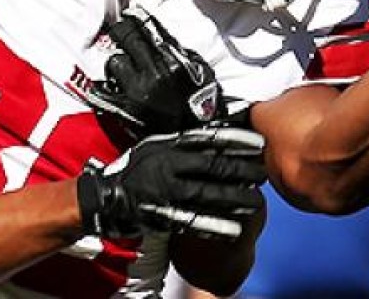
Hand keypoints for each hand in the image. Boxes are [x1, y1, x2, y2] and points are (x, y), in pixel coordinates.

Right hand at [77, 126, 265, 239]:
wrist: (106, 196)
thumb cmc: (135, 169)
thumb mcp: (154, 146)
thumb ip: (180, 143)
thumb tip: (214, 137)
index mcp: (167, 146)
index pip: (207, 140)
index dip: (234, 141)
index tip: (257, 144)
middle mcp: (167, 167)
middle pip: (212, 168)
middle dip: (241, 171)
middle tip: (262, 173)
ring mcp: (165, 192)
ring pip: (206, 195)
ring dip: (233, 199)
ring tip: (255, 202)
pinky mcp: (162, 215)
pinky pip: (193, 221)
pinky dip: (214, 226)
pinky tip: (234, 230)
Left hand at [87, 7, 222, 137]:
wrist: (193, 140)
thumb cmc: (199, 108)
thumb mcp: (201, 73)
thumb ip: (181, 52)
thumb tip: (161, 35)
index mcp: (173, 63)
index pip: (148, 30)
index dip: (135, 19)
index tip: (130, 15)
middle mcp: (153, 74)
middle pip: (127, 37)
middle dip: (122, 31)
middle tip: (120, 30)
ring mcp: (136, 91)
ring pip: (114, 62)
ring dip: (117, 63)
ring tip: (124, 70)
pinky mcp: (124, 108)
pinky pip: (103, 89)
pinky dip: (104, 86)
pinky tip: (108, 86)